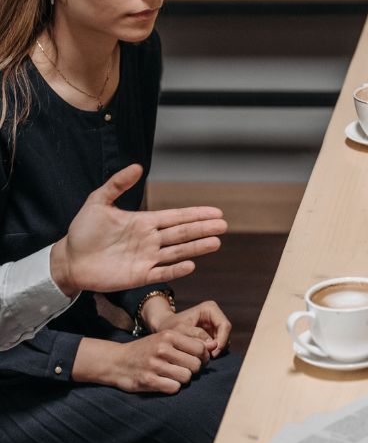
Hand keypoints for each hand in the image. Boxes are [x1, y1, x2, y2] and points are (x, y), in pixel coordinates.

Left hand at [50, 164, 226, 296]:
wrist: (68, 259)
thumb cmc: (83, 231)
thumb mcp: (98, 202)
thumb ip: (117, 184)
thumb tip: (137, 166)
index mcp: (145, 222)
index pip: (176, 217)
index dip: (196, 214)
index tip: (216, 212)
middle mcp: (150, 240)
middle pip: (182, 233)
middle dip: (203, 229)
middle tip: (224, 225)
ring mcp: (147, 258)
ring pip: (177, 252)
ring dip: (196, 248)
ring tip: (216, 243)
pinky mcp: (139, 276)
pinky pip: (161, 272)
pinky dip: (176, 269)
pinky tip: (191, 264)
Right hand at [72, 332, 208, 393]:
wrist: (116, 361)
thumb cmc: (147, 349)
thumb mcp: (165, 338)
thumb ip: (188, 340)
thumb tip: (214, 346)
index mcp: (169, 335)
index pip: (201, 348)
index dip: (203, 357)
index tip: (198, 360)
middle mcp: (162, 349)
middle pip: (196, 364)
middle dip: (194, 369)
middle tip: (186, 369)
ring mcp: (155, 365)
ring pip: (187, 377)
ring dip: (184, 379)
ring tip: (175, 376)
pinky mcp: (148, 381)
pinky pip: (174, 388)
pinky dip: (173, 387)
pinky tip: (165, 383)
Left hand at [150, 299, 231, 357]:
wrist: (162, 331)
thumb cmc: (169, 328)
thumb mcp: (180, 331)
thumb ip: (196, 337)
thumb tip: (212, 346)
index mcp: (210, 309)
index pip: (224, 326)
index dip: (221, 341)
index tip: (212, 354)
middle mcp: (215, 316)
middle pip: (225, 334)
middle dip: (218, 347)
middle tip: (206, 359)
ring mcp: (214, 325)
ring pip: (223, 340)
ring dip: (215, 351)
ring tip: (202, 358)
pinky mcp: (212, 334)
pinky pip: (217, 345)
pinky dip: (211, 352)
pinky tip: (201, 357)